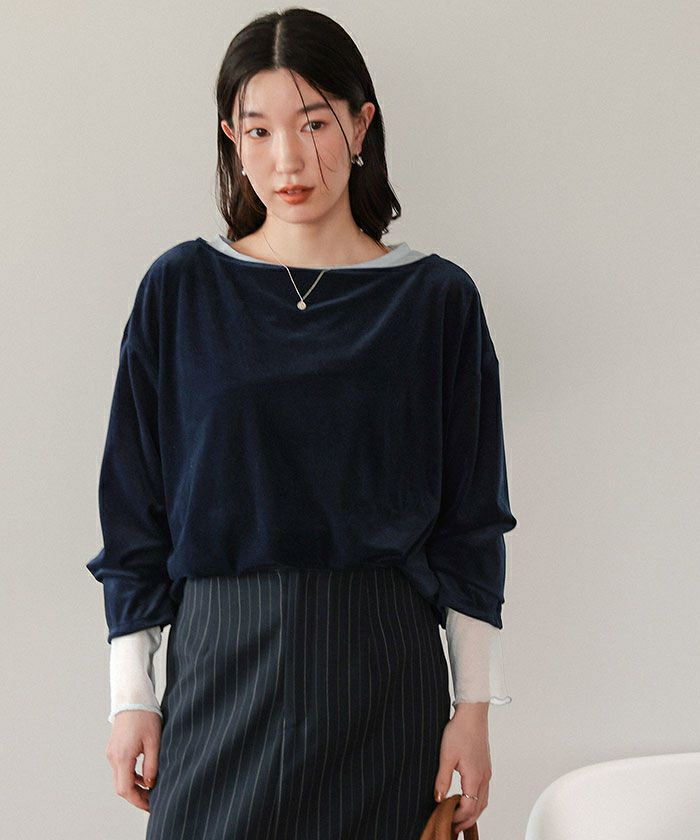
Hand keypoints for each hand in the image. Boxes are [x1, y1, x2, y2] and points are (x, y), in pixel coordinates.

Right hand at [105, 710, 161, 811]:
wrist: (133, 698)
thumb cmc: (145, 716)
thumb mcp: (154, 741)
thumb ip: (152, 765)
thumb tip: (151, 784)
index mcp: (123, 756)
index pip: (125, 789)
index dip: (138, 800)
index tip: (150, 805)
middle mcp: (113, 757)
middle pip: (121, 787)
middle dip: (136, 796)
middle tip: (152, 801)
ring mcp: (112, 753)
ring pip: (120, 778)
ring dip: (134, 787)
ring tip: (151, 790)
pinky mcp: (114, 749)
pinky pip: (121, 768)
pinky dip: (131, 776)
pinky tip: (144, 775)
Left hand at [433, 703, 491, 835]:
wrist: (472, 714)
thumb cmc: (460, 731)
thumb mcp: (446, 756)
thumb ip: (442, 779)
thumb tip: (438, 798)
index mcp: (475, 777)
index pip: (468, 808)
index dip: (457, 818)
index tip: (445, 821)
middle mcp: (484, 777)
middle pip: (478, 808)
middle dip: (466, 820)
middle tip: (453, 828)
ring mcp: (486, 772)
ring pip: (483, 801)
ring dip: (473, 812)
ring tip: (460, 818)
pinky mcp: (485, 767)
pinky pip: (484, 791)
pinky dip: (477, 802)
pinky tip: (467, 799)